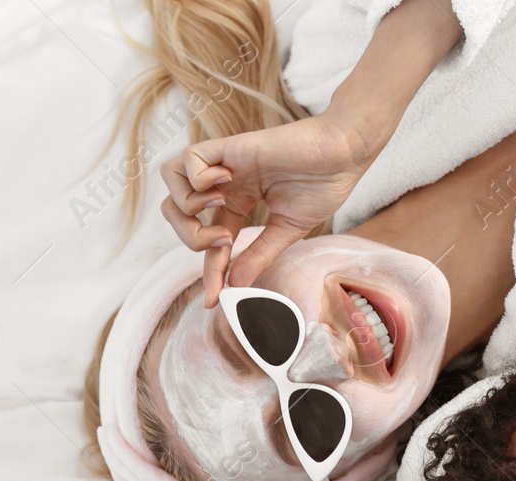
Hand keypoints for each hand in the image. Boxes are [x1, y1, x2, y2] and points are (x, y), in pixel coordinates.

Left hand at [160, 114, 372, 306]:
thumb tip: (235, 284)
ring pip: (171, 181)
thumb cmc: (324, 184)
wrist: (344, 153)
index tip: (212, 300)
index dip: (208, 272)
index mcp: (238, 203)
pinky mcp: (229, 146)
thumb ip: (259, 254)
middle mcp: (224, 184)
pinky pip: (188, 158)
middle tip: (222, 241)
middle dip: (188, 236)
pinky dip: (197, 178)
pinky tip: (227, 181)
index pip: (208, 240)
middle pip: (175, 211)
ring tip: (221, 206)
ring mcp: (224, 164)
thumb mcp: (287, 230)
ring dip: (187, 205)